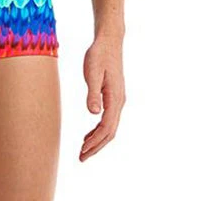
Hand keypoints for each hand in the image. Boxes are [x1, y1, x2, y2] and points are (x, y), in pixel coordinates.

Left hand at [79, 34, 125, 161]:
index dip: (95, 141)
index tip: (82, 150)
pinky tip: (89, 134)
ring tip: (83, 150)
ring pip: (110, 128)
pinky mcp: (113, 97)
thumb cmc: (99, 55)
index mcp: (115, 98)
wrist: (109, 42)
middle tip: (81, 158)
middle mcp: (119, 102)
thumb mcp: (92, 72)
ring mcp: (118, 100)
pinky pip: (108, 120)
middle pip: (110, 132)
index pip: (106, 127)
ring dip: (98, 141)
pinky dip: (99, 131)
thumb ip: (93, 93)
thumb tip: (93, 113)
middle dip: (96, 147)